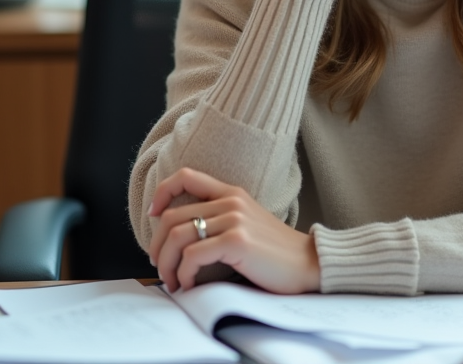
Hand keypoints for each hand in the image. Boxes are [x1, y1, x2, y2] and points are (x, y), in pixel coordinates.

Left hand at [147, 167, 320, 293]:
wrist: (309, 264)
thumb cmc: (277, 253)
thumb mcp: (247, 225)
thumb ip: (219, 222)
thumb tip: (180, 242)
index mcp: (232, 193)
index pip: (185, 176)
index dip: (161, 193)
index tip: (153, 215)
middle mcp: (231, 202)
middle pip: (172, 216)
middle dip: (157, 246)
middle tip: (160, 267)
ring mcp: (234, 219)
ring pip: (177, 237)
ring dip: (166, 264)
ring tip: (173, 282)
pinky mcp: (237, 241)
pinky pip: (193, 256)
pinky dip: (184, 274)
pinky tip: (189, 285)